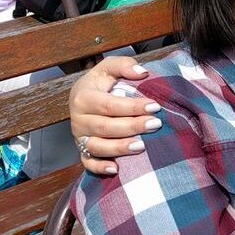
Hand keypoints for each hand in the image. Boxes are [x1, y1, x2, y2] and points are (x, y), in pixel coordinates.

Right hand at [69, 56, 160, 174]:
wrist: (84, 97)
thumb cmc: (101, 83)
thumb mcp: (109, 68)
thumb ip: (124, 65)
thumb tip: (142, 72)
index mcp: (83, 97)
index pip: (109, 105)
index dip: (132, 107)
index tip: (155, 106)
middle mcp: (78, 119)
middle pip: (105, 127)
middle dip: (132, 127)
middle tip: (156, 124)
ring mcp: (80, 137)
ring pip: (98, 147)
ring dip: (120, 148)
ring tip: (142, 146)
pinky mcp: (82, 151)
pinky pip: (88, 163)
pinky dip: (100, 168)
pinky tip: (116, 169)